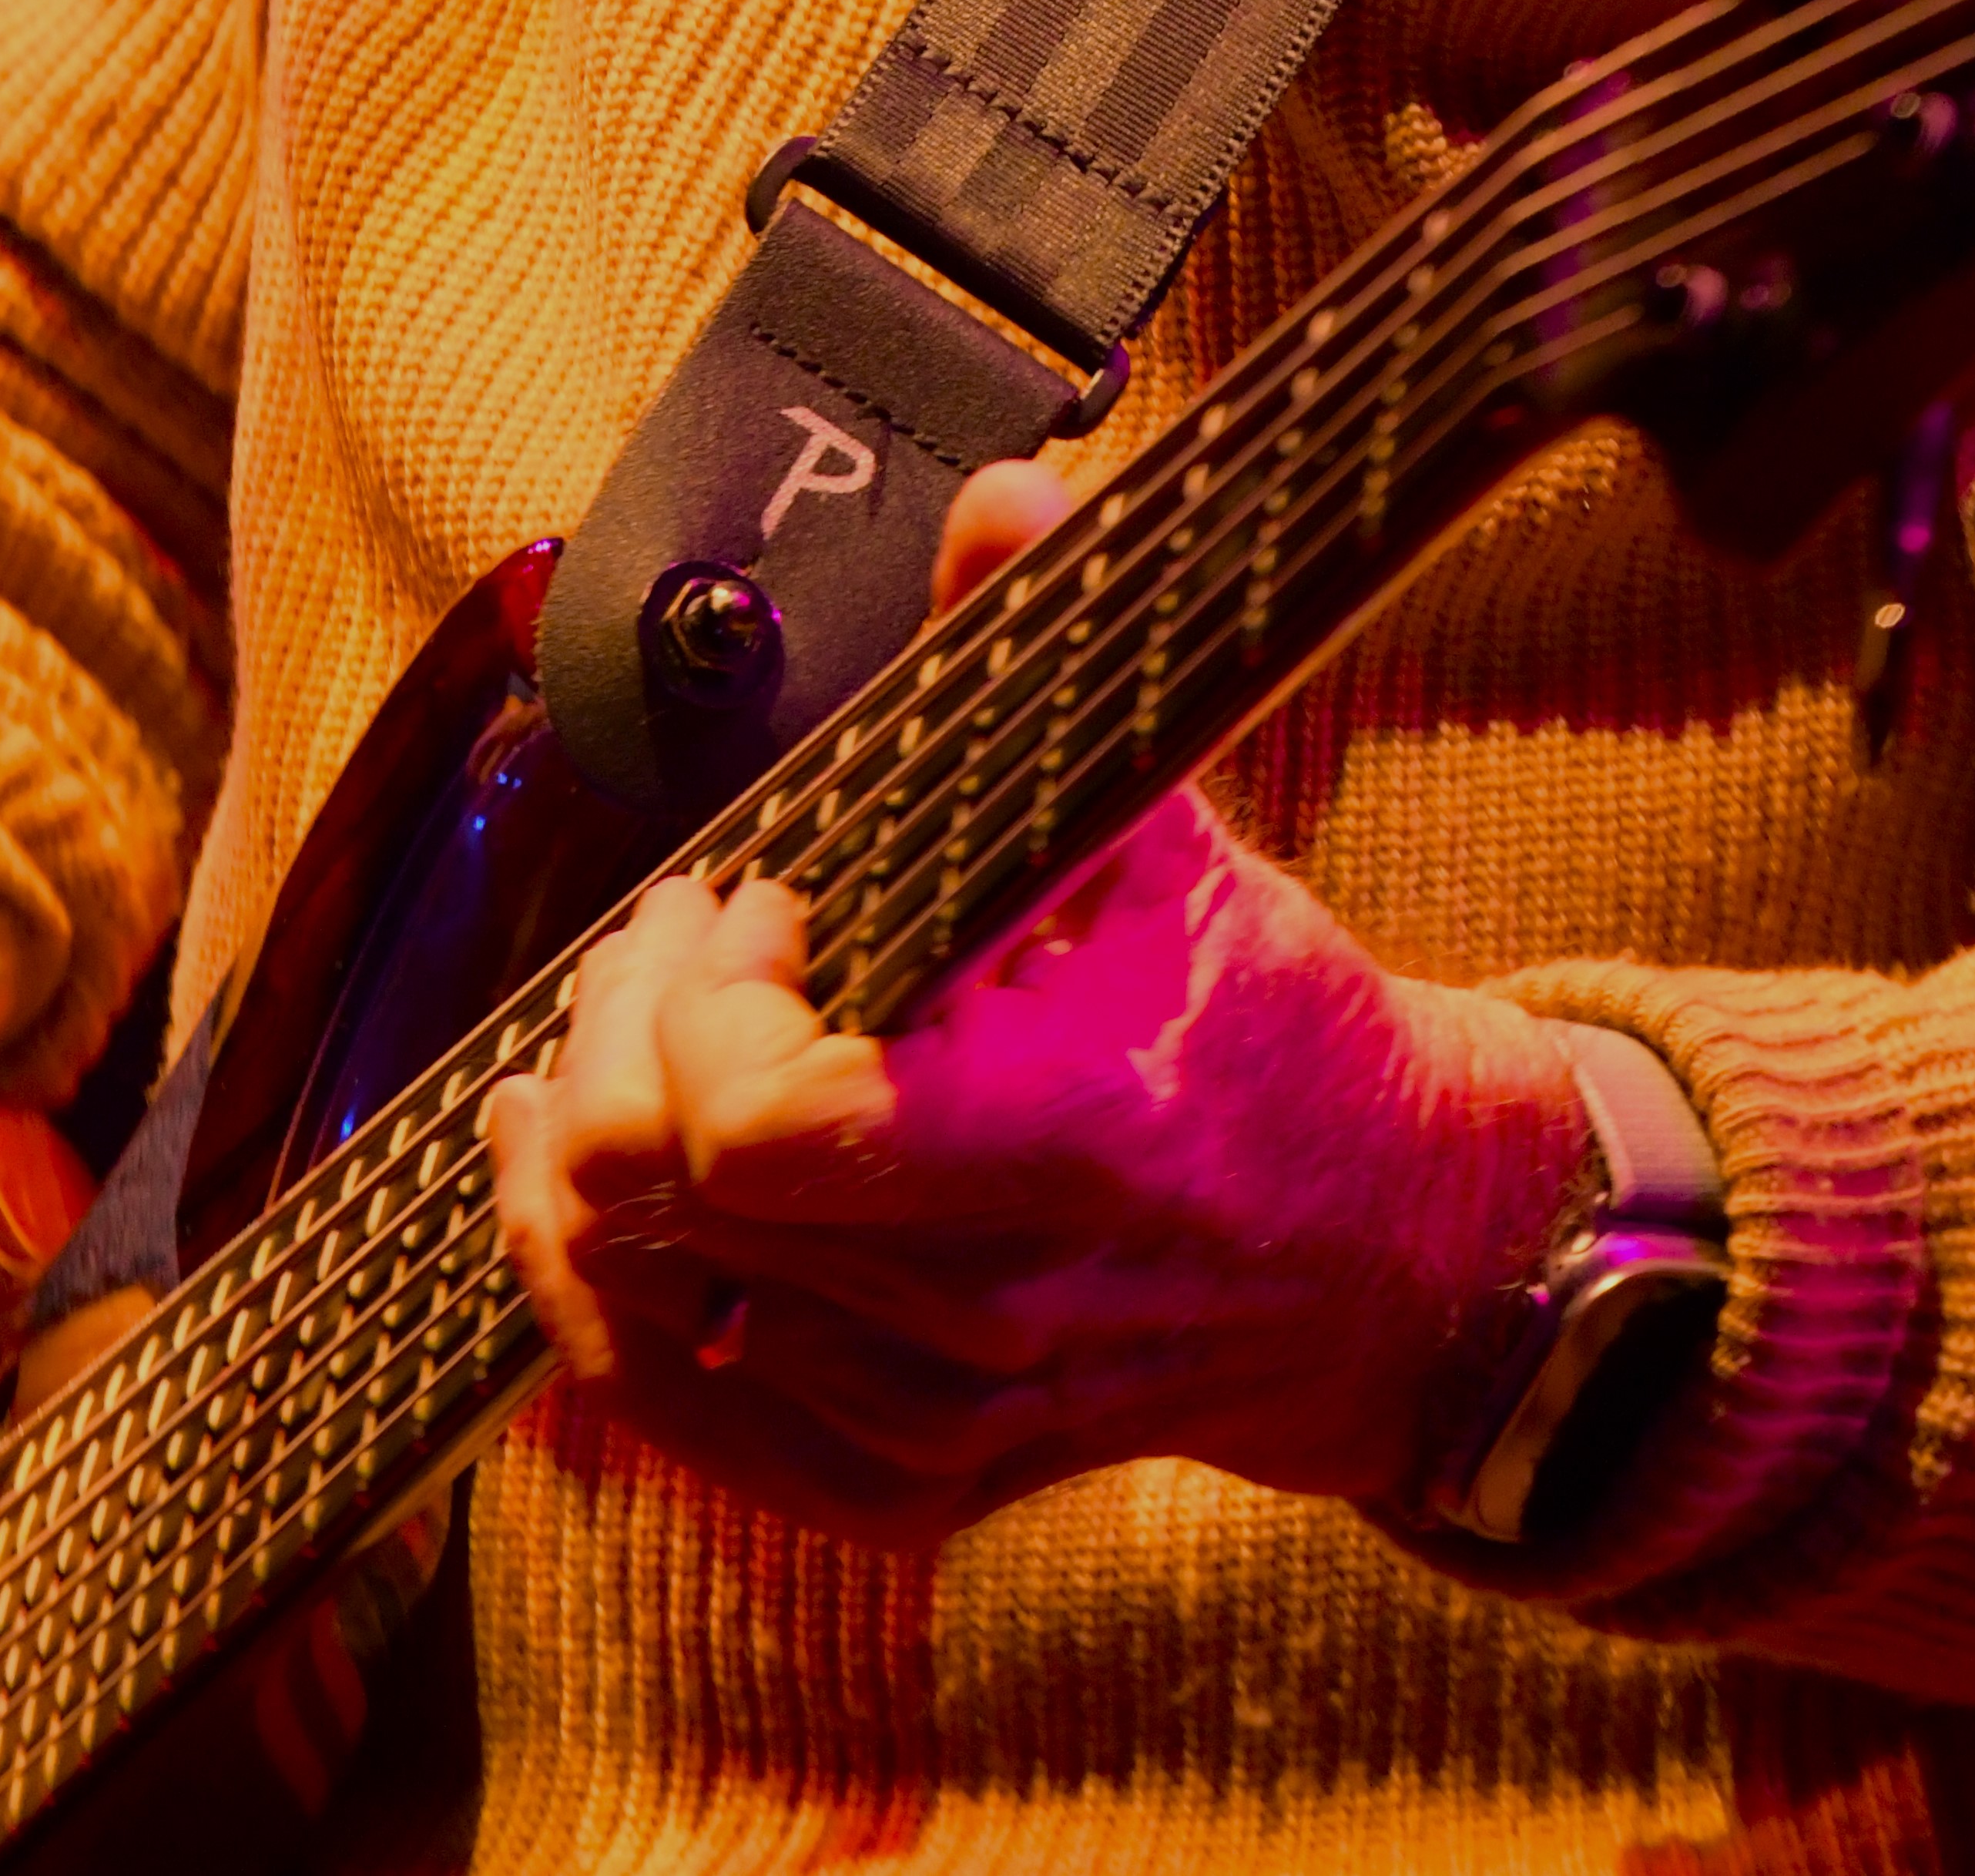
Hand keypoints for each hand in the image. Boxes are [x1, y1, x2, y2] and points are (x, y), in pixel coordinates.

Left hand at [481, 465, 1585, 1546]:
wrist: (1389, 1260)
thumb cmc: (1273, 1034)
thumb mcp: (1182, 833)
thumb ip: (1059, 662)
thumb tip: (1005, 492)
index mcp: (1056, 1140)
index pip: (758, 1126)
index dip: (713, 996)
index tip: (772, 896)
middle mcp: (986, 1309)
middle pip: (669, 1203)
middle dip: (624, 1031)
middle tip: (672, 931)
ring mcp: (941, 1421)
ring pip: (645, 1311)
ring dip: (585, 1157)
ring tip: (597, 1042)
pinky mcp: (910, 1483)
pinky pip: (686, 1422)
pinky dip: (609, 1305)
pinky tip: (587, 1199)